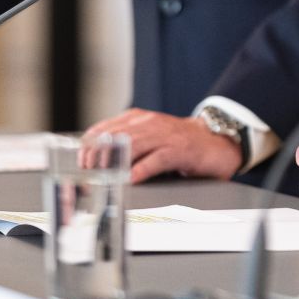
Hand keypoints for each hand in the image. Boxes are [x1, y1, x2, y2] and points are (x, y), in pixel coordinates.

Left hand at [84, 108, 242, 183]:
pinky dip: (141, 169)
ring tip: (103, 176)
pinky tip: (131, 179)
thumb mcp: (150, 138)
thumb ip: (127, 143)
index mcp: (139, 118)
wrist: (217, 141)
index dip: (89, 145)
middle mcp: (150, 123)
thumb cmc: (179, 144)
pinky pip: (156, 159)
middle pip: (115, 136)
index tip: (81, 162)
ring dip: (114, 162)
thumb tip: (97, 162)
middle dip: (97, 155)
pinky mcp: (180, 149)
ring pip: (133, 144)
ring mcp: (165, 135)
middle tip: (87, 173)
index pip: (105, 127)